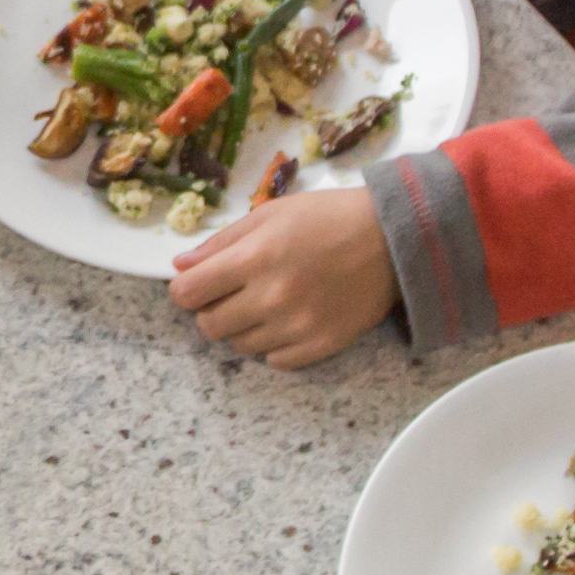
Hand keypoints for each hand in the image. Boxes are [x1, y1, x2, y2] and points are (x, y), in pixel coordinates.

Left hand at [165, 185, 394, 369]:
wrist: (394, 239)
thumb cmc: (328, 217)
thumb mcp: (270, 214)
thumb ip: (221, 243)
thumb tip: (180, 267)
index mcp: (254, 258)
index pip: (188, 293)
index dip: (186, 289)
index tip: (197, 285)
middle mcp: (272, 297)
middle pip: (209, 326)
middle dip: (211, 311)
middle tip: (233, 294)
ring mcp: (297, 326)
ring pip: (240, 346)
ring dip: (243, 328)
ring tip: (266, 303)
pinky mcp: (322, 345)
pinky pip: (275, 360)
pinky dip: (274, 345)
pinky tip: (288, 321)